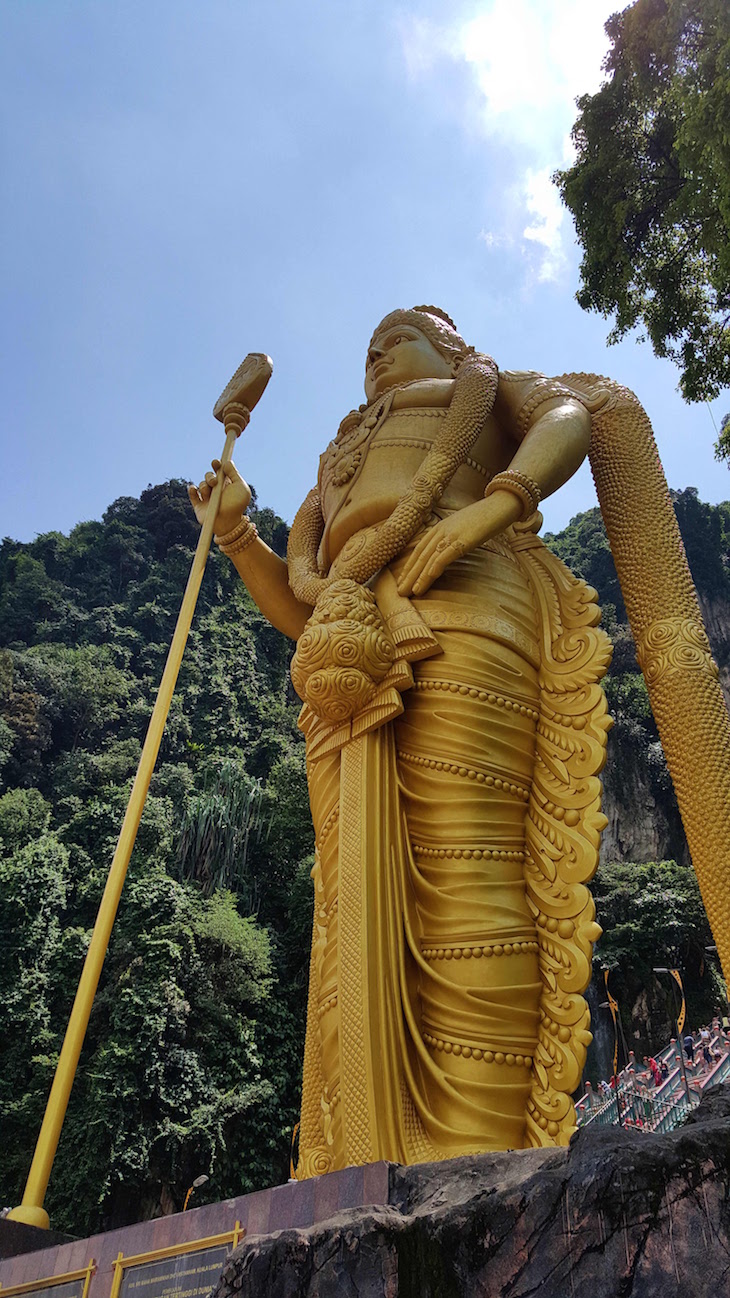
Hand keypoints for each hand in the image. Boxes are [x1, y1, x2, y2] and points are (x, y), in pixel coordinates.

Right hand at [188, 459, 251, 535]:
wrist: (229, 523)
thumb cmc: (238, 506)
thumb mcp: (241, 488)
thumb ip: (234, 474)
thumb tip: (227, 462)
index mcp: (226, 484)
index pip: (219, 470)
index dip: (216, 464)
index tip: (216, 463)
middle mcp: (216, 489)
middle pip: (208, 476)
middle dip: (210, 476)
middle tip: (214, 482)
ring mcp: (207, 497)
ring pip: (201, 484)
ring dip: (204, 486)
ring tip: (210, 494)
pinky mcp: (199, 505)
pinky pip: (192, 494)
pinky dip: (192, 490)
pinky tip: (194, 489)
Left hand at [396, 493, 520, 596]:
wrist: (501, 504)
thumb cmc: (485, 518)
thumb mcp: (463, 529)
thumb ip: (452, 539)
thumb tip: (446, 554)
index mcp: (439, 528)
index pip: (419, 550)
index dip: (409, 566)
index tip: (403, 581)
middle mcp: (441, 531)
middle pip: (420, 555)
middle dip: (409, 575)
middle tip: (400, 592)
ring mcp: (451, 534)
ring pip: (429, 558)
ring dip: (418, 576)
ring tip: (411, 592)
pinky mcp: (463, 539)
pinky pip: (445, 555)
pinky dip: (435, 567)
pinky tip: (429, 579)